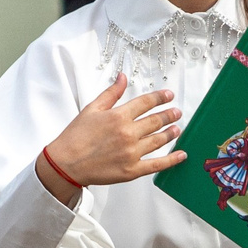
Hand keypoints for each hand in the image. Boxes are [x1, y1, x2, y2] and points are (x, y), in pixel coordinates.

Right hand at [36, 73, 183, 201]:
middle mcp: (128, 133)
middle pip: (155, 121)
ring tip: (177, 129)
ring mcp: (132, 153)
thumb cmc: (75, 137)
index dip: (160, 98)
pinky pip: (157, 164)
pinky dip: (171, 160)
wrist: (65, 164)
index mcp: (118, 116)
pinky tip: (181, 155)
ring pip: (158, 140)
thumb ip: (111, 93)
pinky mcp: (132, 170)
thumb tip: (123, 77)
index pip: (146, 103)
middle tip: (177, 112)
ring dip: (170, 133)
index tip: (169, 96)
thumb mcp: (91, 109)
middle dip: (169, 115)